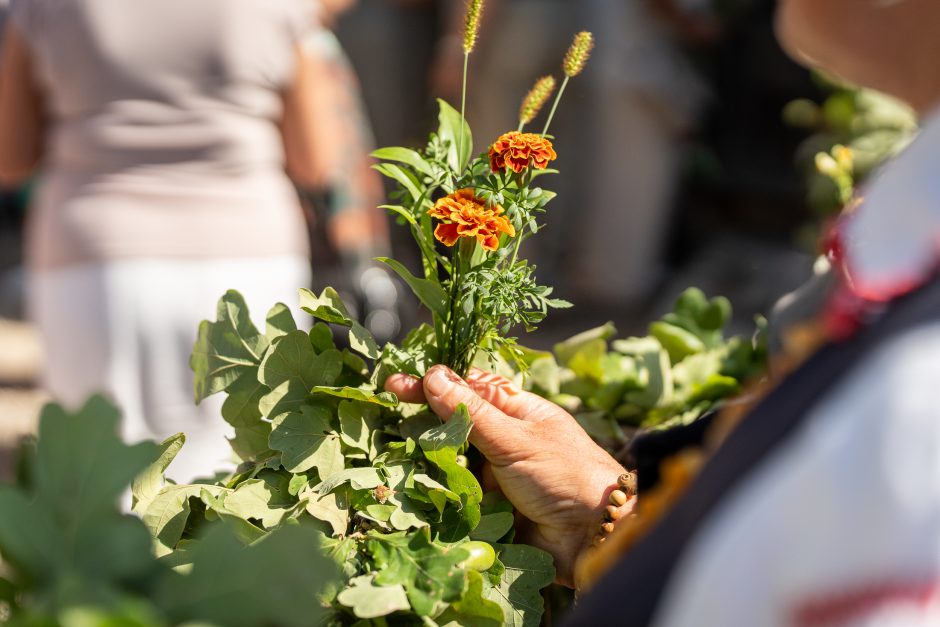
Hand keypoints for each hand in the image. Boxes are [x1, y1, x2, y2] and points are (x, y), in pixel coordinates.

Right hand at [385, 365, 632, 586]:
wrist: (596, 537)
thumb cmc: (565, 475)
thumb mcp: (516, 439)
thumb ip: (471, 413)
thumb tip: (433, 376)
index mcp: (518, 411)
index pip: (467, 389)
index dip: (432, 386)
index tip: (395, 385)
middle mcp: (505, 440)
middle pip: (454, 427)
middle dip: (424, 426)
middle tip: (387, 421)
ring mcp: (497, 476)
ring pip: (451, 463)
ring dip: (429, 462)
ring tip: (397, 459)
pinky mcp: (491, 510)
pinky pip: (457, 498)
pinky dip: (438, 495)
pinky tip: (414, 491)